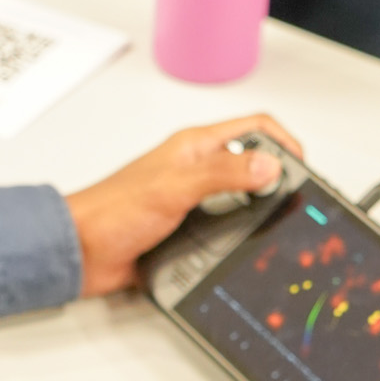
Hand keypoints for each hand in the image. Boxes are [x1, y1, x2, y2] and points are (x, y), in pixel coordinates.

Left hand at [65, 114, 301, 297]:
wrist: (79, 251)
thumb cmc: (110, 210)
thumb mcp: (175, 186)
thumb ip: (223, 173)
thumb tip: (269, 166)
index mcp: (194, 147)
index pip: (253, 129)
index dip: (283, 141)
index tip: (300, 166)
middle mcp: (195, 171)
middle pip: (253, 165)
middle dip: (276, 179)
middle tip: (294, 199)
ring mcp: (190, 202)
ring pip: (240, 201)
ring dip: (256, 212)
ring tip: (272, 224)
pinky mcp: (184, 232)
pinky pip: (221, 231)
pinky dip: (235, 238)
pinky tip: (239, 248)